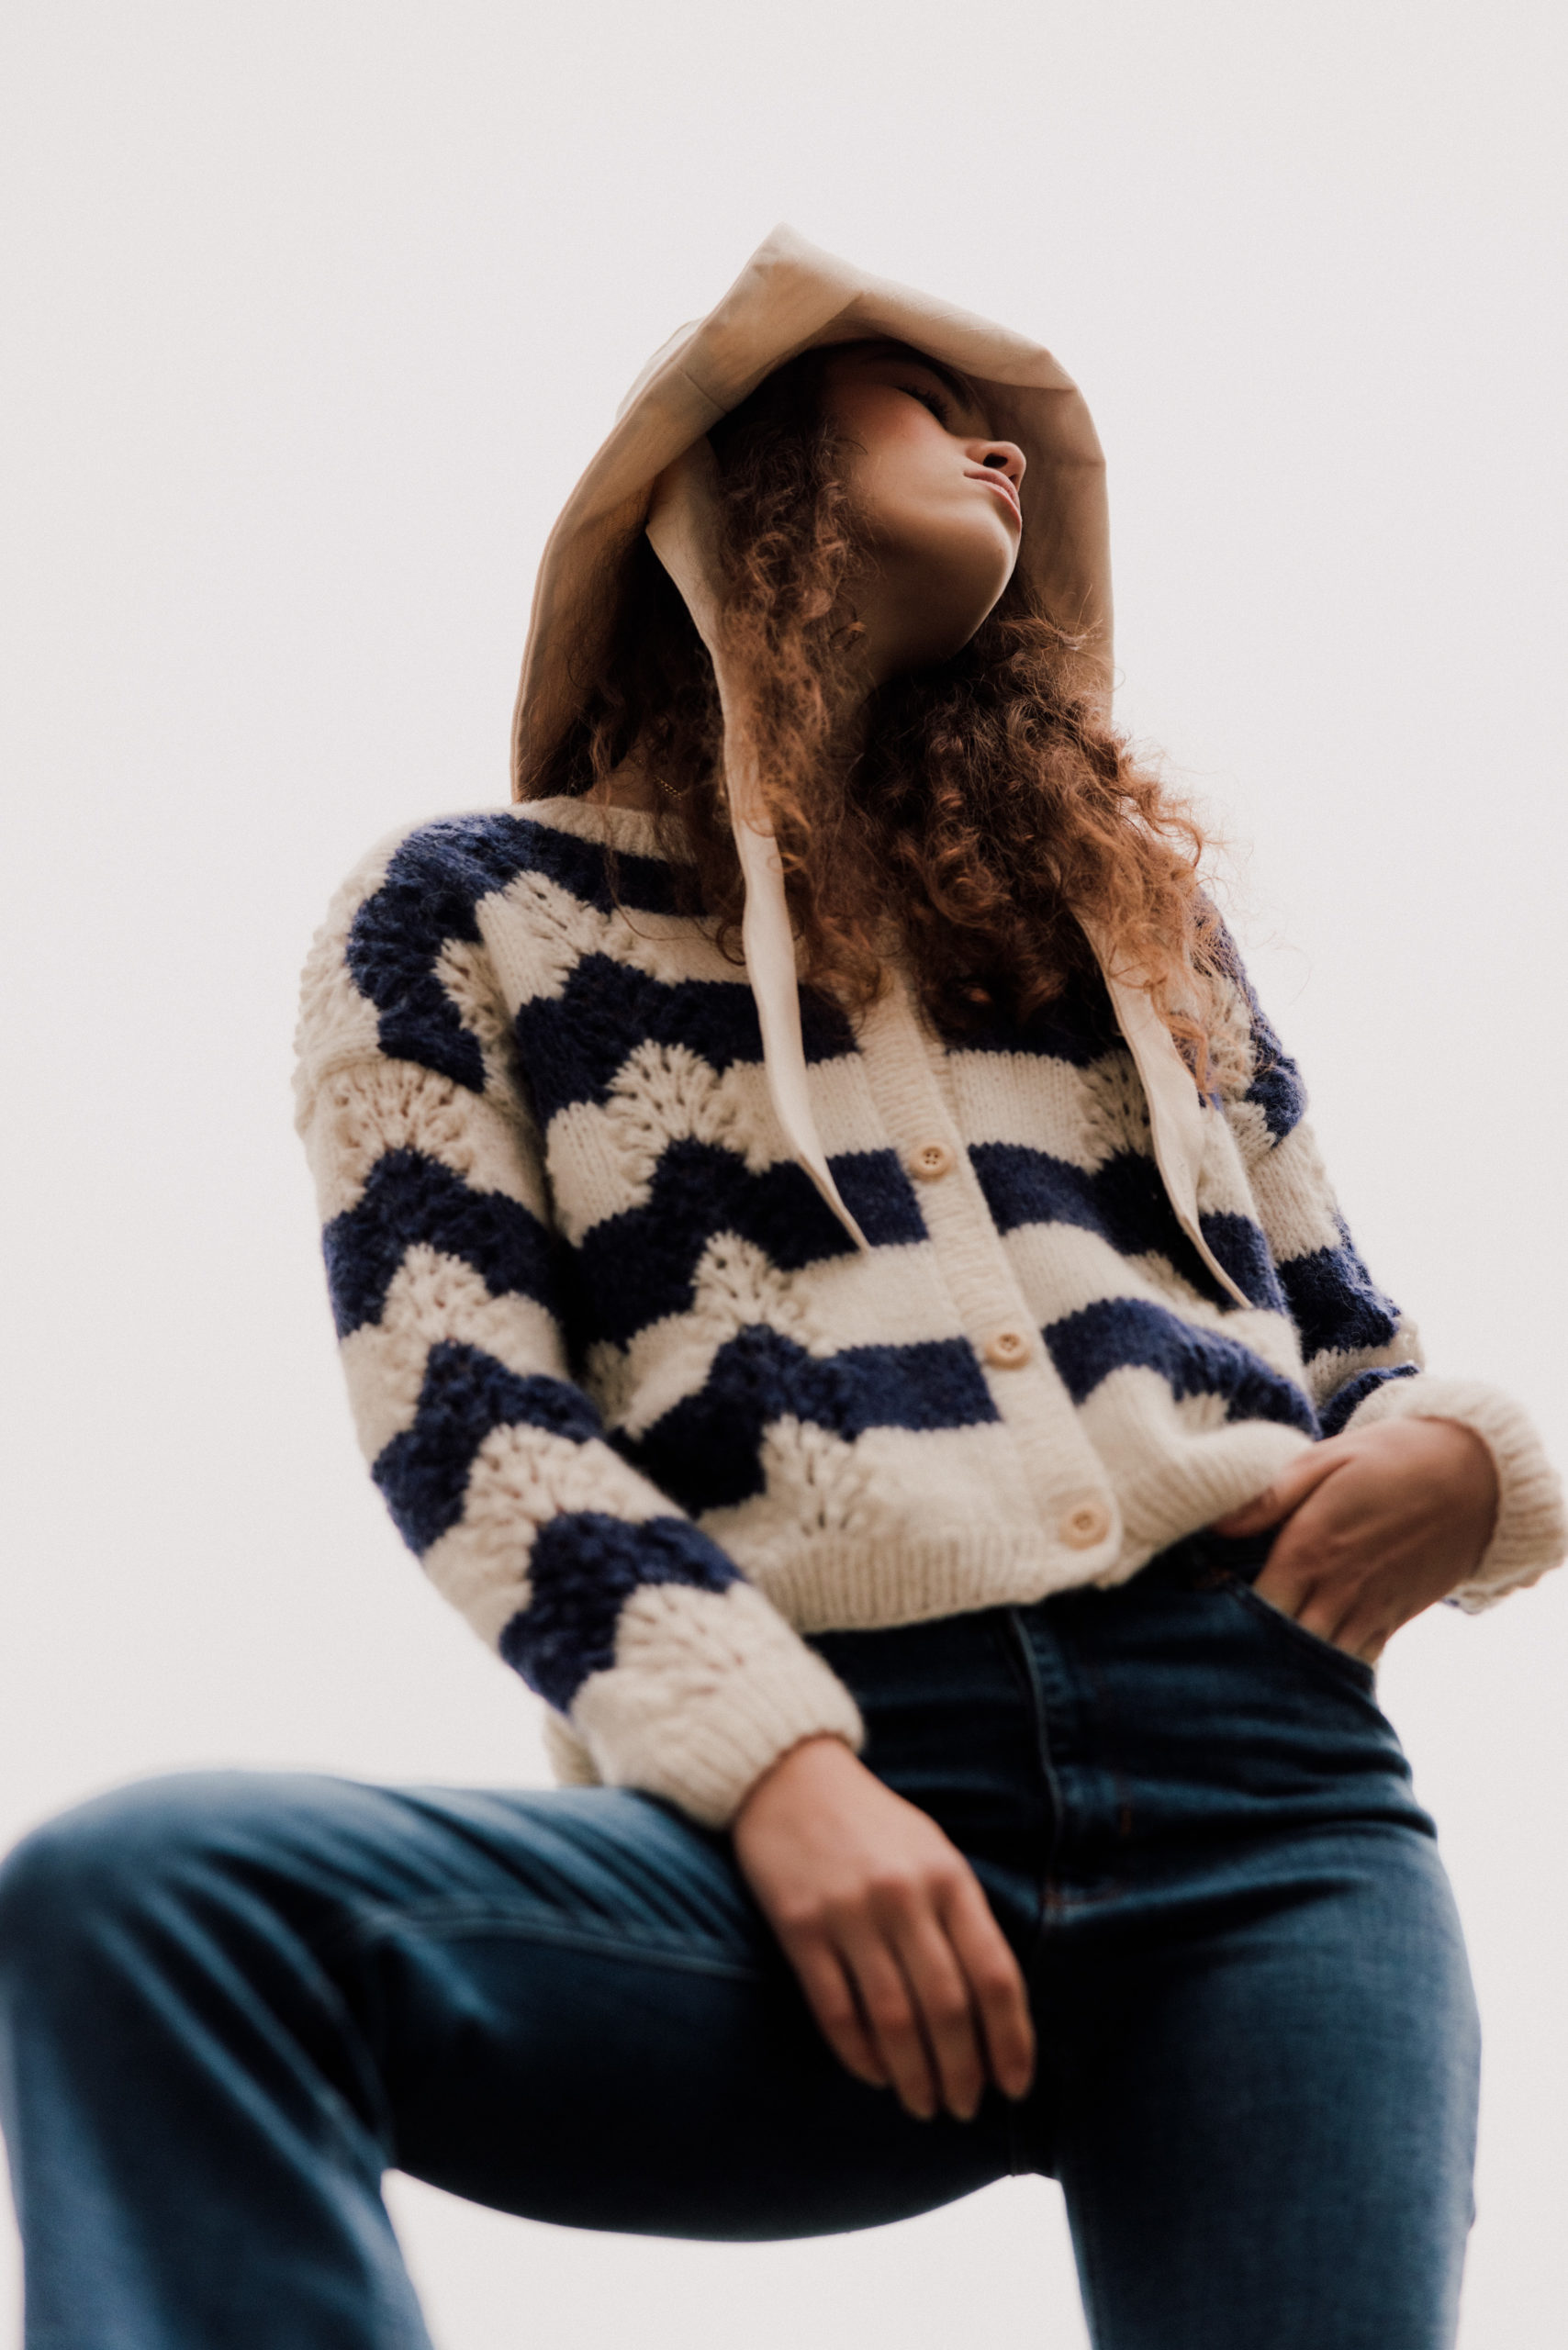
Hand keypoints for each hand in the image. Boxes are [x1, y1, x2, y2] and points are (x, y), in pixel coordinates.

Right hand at [731, 1734, 1034, 2121]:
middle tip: (964, 2108)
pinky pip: (835, 2010)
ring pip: (893, 2020)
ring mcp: (849, 1913)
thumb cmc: (872, 1823)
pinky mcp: (799, 1927)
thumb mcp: (932, 1852)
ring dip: (913, 2075)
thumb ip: (962, 1917)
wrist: (787, 1774)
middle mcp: (904, 1897)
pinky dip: (859, 2054)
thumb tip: (992, 2009)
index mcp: (948, 1878)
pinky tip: (875, 2075)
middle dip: (962, 2072)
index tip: (1016, 2086)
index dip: (1011, 2041)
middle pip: (946, 2008)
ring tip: (923, 2105)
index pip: (995, 1976)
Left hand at [1211, 1416, 1498, 1662]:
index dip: (1224, 1619)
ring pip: (1321, 1662)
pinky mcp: (1393, 1620)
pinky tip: (1305, 1673)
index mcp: (1312, 1549)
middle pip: (1285, 1645)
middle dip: (1251, 1654)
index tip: (1198, 1620)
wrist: (1474, 1477)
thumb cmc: (1388, 1459)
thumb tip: (1214, 1524)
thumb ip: (1270, 1495)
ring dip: (1290, 1669)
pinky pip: (1357, 1660)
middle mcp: (1340, 1589)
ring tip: (1252, 1676)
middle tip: (1216, 1660)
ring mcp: (1370, 1609)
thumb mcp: (1326, 1460)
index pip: (1257, 1607)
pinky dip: (1331, 1671)